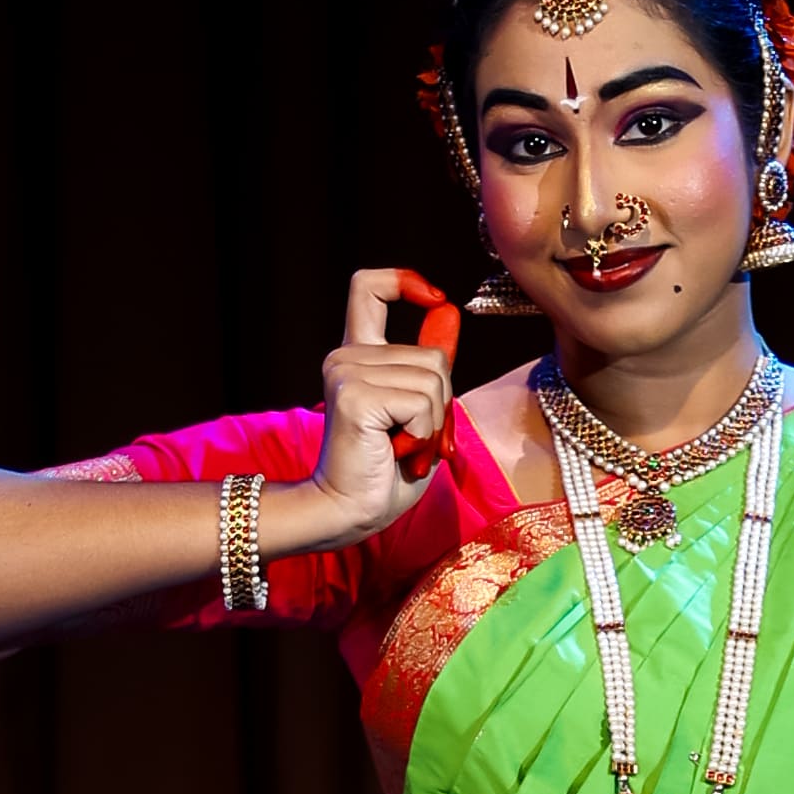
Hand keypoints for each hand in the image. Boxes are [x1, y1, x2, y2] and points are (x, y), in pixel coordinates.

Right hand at [310, 265, 453, 536]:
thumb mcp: (418, 411)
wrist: (349, 511)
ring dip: (432, 424)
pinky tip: (397, 451)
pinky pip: (421, 404)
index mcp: (357, 356)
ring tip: (403, 446)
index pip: (368, 288)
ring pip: (432, 381)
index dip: (405, 282)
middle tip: (412, 437)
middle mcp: (346, 356)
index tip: (435, 299)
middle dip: (441, 402)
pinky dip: (423, 435)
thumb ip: (428, 368)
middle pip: (433, 356)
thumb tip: (446, 312)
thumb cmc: (386, 471)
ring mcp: (346, 372)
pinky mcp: (354, 396)